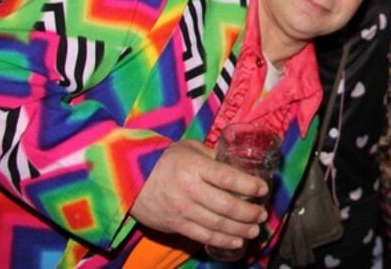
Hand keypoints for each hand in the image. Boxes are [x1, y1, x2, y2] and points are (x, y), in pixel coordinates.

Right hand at [130, 139, 268, 249]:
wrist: (127, 178)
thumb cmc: (163, 160)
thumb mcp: (189, 148)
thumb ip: (213, 155)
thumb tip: (237, 159)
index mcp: (195, 167)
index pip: (229, 178)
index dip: (250, 185)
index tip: (264, 189)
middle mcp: (191, 190)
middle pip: (227, 205)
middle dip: (250, 212)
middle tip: (263, 214)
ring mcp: (183, 210)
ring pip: (218, 224)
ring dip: (240, 229)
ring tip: (255, 230)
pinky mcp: (176, 225)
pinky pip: (203, 236)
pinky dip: (222, 240)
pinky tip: (236, 242)